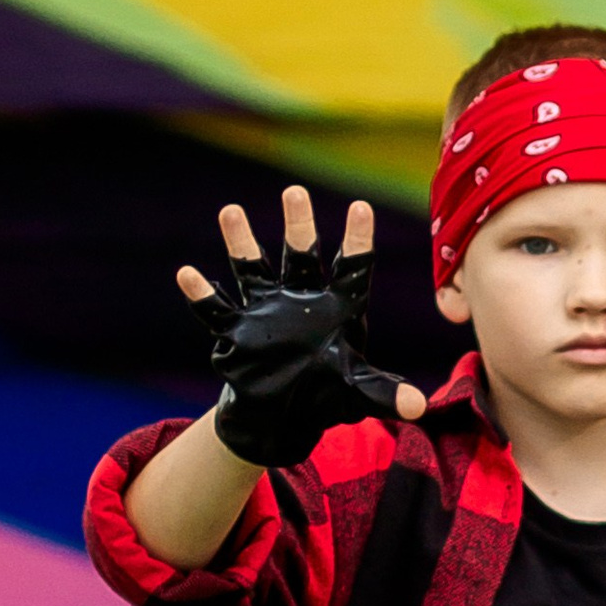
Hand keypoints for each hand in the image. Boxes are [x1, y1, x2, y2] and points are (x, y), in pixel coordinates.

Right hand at [180, 188, 428, 468]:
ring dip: (242, 242)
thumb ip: (384, 392)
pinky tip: (187, 273)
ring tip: (231, 211)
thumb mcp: (357, 392)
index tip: (361, 206)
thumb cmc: (327, 394)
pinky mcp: (237, 330)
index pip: (352, 268)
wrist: (285, 414)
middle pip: (301, 255)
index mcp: (339, 307)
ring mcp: (267, 310)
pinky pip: (216, 309)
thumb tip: (417, 407)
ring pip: (254, 269)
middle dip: (298, 225)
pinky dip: (202, 294)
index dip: (356, 239)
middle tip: (295, 191)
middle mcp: (302, 299)